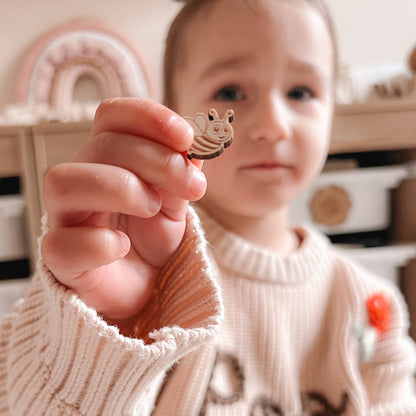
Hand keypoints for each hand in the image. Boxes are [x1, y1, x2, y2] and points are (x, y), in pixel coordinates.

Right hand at [41, 98, 205, 332]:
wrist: (144, 287)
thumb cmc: (154, 237)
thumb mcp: (177, 201)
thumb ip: (182, 173)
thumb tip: (196, 146)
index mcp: (109, 160)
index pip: (112, 116)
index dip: (147, 116)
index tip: (186, 136)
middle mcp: (82, 181)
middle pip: (101, 145)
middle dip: (156, 160)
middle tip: (191, 185)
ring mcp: (66, 219)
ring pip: (64, 182)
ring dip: (121, 189)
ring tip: (152, 209)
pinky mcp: (62, 260)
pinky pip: (62, 244)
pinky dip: (100, 243)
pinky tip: (125, 246)